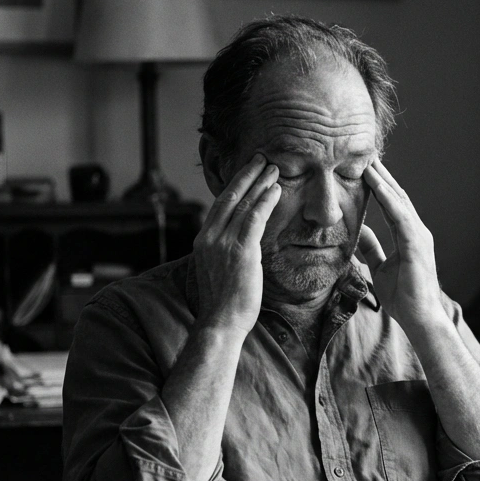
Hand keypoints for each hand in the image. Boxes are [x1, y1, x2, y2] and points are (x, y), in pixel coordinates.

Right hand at [193, 154, 281, 333]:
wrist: (220, 322)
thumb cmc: (224, 304)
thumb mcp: (219, 270)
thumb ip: (225, 252)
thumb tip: (239, 244)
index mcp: (203, 240)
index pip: (220, 204)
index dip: (236, 185)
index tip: (248, 172)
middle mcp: (209, 237)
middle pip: (230, 196)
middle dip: (247, 174)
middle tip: (262, 158)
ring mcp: (223, 243)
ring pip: (243, 203)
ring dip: (260, 183)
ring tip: (274, 168)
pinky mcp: (240, 251)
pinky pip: (254, 218)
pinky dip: (265, 201)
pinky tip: (276, 190)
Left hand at [359, 160, 448, 333]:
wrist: (420, 318)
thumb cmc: (404, 297)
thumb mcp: (380, 267)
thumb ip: (371, 247)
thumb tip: (358, 230)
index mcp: (409, 235)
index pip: (393, 203)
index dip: (379, 184)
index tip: (364, 166)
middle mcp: (417, 230)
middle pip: (397, 195)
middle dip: (381, 174)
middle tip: (365, 153)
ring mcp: (419, 236)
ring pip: (399, 201)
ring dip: (383, 180)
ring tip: (367, 161)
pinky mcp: (416, 244)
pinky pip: (400, 216)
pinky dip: (388, 199)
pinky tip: (376, 185)